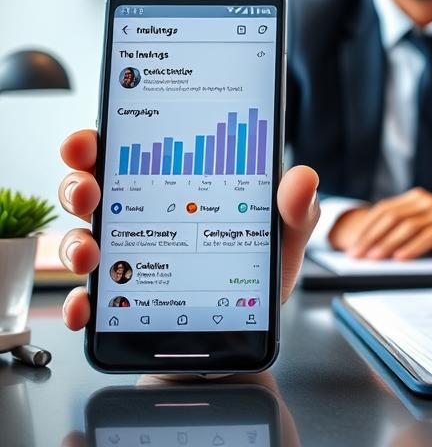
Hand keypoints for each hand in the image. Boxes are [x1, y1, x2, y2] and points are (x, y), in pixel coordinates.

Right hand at [57, 129, 320, 330]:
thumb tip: (302, 178)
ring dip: (75, 243)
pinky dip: (82, 303)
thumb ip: (296, 208)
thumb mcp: (283, 238)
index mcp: (177, 189)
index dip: (100, 141)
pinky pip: (89, 300)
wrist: (243, 343)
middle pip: (94, 189)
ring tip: (92, 255)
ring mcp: (127, 260)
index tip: (89, 141)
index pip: (130, 152)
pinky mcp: (119, 304)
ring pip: (81, 239)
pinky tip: (90, 307)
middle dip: (78, 184)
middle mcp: (143, 219)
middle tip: (90, 192)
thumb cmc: (255, 279)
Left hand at [331, 187, 431, 259]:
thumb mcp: (424, 218)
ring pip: (422, 230)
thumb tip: (369, 246)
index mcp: (418, 199)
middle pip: (400, 220)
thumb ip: (401, 224)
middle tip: (364, 258)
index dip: (368, 230)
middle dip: (379, 240)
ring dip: (402, 245)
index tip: (354, 250)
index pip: (386, 211)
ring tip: (387, 259)